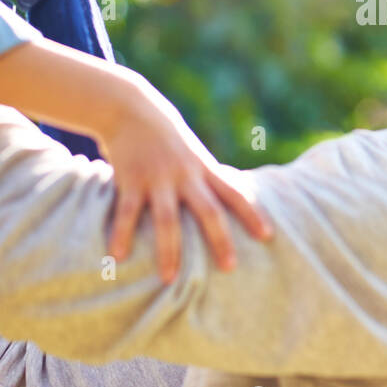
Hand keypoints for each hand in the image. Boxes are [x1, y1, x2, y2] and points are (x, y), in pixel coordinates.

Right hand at [99, 76, 271, 281]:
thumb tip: (234, 198)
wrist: (131, 108)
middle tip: (231, 267)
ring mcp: (158, 178)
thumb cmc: (167, 136)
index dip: (252, 214)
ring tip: (169, 279)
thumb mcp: (194, 154)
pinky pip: (128, 212)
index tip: (268, 236)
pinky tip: (118, 257)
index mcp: (204, 169)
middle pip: (209, 211)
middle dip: (221, 239)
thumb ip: (209, 177)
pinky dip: (122, 234)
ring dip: (169, 250)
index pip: (236, 193)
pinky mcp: (130, 180)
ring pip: (168, 219)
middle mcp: (185, 175)